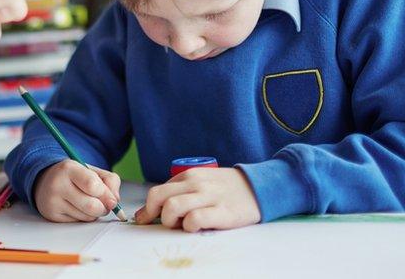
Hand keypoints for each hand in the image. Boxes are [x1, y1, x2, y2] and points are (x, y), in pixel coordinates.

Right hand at [33, 159, 120, 221]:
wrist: (45, 181)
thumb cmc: (73, 176)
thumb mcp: (91, 170)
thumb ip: (109, 181)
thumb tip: (114, 201)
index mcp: (68, 168)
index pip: (92, 185)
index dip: (106, 194)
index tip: (111, 198)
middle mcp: (57, 184)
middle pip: (91, 206)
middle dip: (104, 208)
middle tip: (104, 204)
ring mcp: (53, 201)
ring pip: (87, 217)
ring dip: (94, 214)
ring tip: (89, 203)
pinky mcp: (51, 215)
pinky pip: (78, 222)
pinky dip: (84, 217)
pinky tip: (78, 208)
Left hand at [134, 167, 261, 231]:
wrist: (259, 187)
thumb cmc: (225, 189)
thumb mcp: (200, 182)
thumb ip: (179, 192)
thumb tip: (151, 210)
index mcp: (188, 176)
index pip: (157, 192)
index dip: (148, 209)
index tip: (145, 219)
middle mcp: (196, 184)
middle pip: (159, 197)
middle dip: (154, 214)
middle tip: (163, 223)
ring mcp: (209, 197)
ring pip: (173, 207)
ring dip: (170, 221)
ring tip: (180, 225)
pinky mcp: (223, 212)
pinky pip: (195, 219)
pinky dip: (189, 226)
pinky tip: (195, 227)